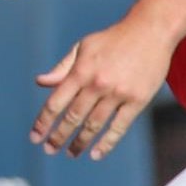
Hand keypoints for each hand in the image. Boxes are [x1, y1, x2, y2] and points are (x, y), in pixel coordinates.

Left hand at [31, 18, 172, 159]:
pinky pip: (119, 127)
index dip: (43, 122)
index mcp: (80, 71)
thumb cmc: (112, 40)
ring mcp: (118, 93)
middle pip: (73, 117)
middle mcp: (97, 84)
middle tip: (50, 150)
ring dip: (80, 142)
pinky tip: (96, 153)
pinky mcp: (137, 100)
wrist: (150, 31)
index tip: (35, 137)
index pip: (56, 103)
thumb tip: (40, 82)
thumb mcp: (83, 47)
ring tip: (71, 153)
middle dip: (59, 137)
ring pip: (94, 125)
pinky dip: (106, 143)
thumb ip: (62, 68)